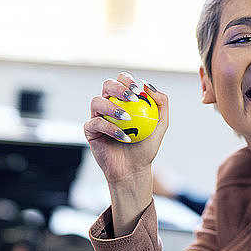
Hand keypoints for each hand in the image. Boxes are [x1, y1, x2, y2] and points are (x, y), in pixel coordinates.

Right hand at [83, 72, 168, 234]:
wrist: (133, 170)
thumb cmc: (146, 147)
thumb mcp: (161, 124)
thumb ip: (161, 102)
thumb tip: (148, 85)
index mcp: (123, 100)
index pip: (122, 81)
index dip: (128, 80)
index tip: (138, 90)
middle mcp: (108, 105)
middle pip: (107, 85)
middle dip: (118, 87)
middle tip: (132, 98)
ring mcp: (97, 117)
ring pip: (97, 101)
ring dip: (112, 107)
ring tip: (128, 119)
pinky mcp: (90, 131)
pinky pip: (95, 123)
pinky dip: (110, 128)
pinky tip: (123, 137)